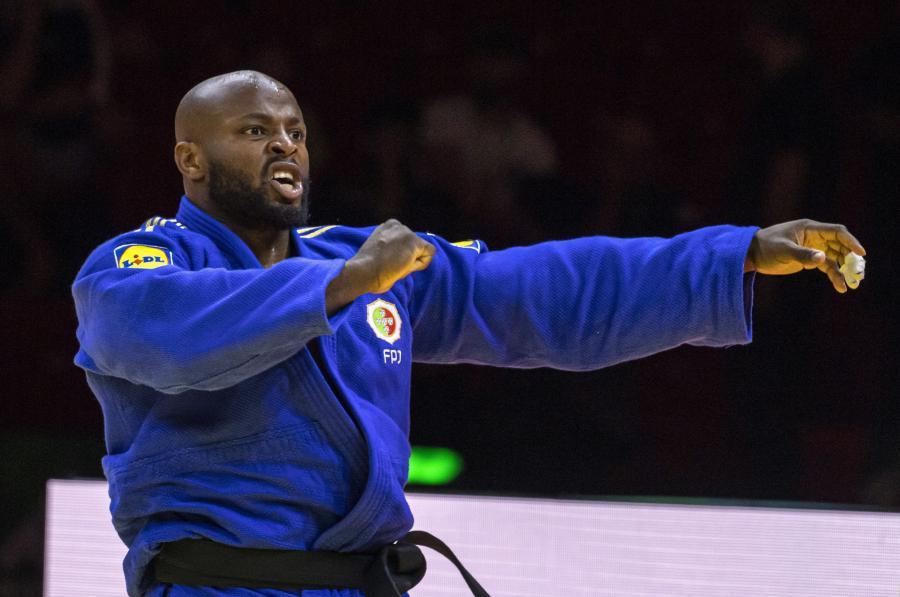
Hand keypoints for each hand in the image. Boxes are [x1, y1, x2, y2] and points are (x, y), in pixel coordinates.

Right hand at [326, 220, 434, 313]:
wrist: (363, 271)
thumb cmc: (366, 269)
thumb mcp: (377, 252)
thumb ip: (391, 249)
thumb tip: (404, 258)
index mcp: (385, 227)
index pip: (403, 242)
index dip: (399, 256)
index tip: (386, 261)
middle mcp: (396, 225)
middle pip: (413, 245)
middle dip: (407, 257)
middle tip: (390, 266)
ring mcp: (406, 232)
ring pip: (420, 250)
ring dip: (412, 261)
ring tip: (395, 266)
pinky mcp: (414, 241)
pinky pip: (429, 253)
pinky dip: (421, 263)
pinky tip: (405, 266)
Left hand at [744, 219, 865, 292]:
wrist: (752, 254)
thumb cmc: (766, 247)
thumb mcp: (784, 251)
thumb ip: (803, 255)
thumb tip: (823, 258)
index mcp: (810, 229)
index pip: (837, 232)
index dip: (851, 241)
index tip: (861, 253)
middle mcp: (815, 237)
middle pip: (840, 246)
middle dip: (851, 259)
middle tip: (858, 274)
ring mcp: (813, 248)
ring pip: (835, 258)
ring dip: (845, 270)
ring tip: (852, 284)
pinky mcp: (809, 259)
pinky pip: (826, 266)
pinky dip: (834, 275)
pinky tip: (840, 287)